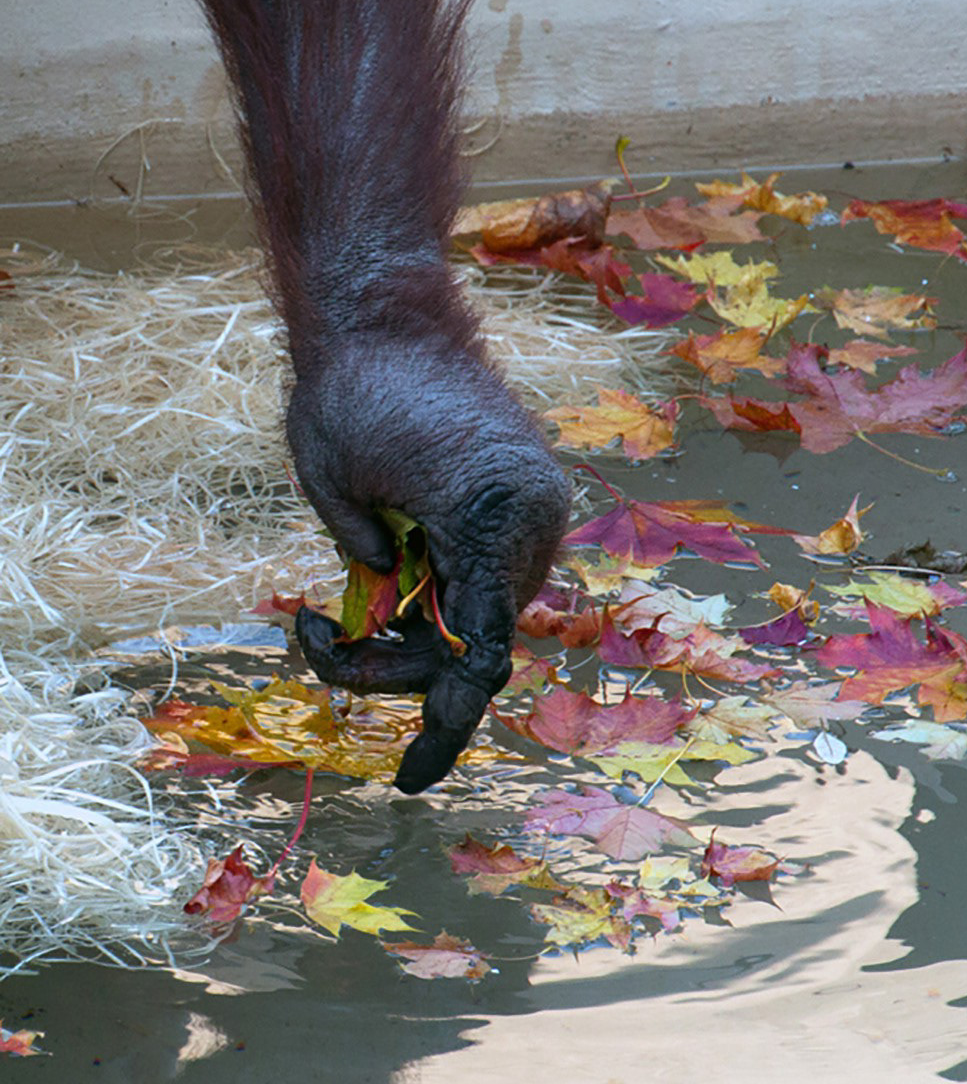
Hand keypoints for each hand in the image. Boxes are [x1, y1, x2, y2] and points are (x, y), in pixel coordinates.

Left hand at [284, 325, 570, 792]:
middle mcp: (532, 515)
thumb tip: (391, 598)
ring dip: (415, 624)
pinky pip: (482, 569)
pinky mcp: (519, 491)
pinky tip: (385, 568)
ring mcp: (533, 501)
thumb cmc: (346, 389)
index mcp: (494, 517)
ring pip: (481, 608)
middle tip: (316, 634)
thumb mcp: (335, 491)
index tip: (412, 778)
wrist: (386, 305)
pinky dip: (434, 589)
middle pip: (477, 638)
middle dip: (401, 661)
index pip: (481, 652)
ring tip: (335, 597)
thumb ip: (369, 565)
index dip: (447, 722)